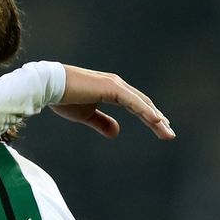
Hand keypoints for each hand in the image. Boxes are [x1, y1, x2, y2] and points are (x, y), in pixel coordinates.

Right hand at [53, 65, 173, 139]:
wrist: (49, 86)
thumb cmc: (63, 98)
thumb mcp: (85, 115)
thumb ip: (101, 122)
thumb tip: (117, 132)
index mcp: (110, 90)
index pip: (135, 104)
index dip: (148, 116)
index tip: (159, 127)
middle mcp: (116, 85)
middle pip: (142, 104)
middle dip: (157, 120)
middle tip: (169, 134)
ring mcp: (115, 85)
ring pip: (141, 104)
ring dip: (156, 119)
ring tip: (168, 133)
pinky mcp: (112, 88)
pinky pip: (134, 103)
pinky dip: (146, 112)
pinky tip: (157, 121)